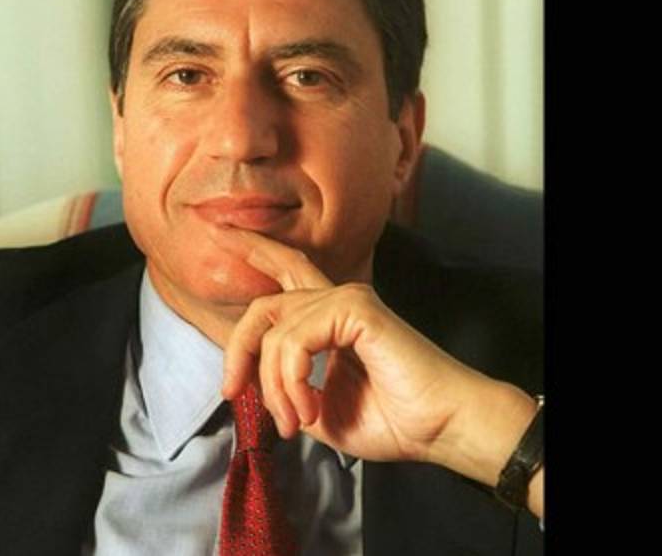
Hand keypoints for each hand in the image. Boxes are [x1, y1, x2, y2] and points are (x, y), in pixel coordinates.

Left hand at [214, 228, 540, 497]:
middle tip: (230, 390)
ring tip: (296, 421)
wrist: (439, 427)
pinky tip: (310, 408)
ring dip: (276, 388)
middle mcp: (339, 300)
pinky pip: (294, 340)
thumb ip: (287, 392)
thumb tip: (254, 387)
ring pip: (275, 335)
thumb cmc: (395, 421)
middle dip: (237, 347)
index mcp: (332, 318)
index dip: (255, 249)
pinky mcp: (355, 307)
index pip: (287, 272)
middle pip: (264, 305)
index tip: (222, 233)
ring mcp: (347, 299)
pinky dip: (292, 381)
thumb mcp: (321, 412)